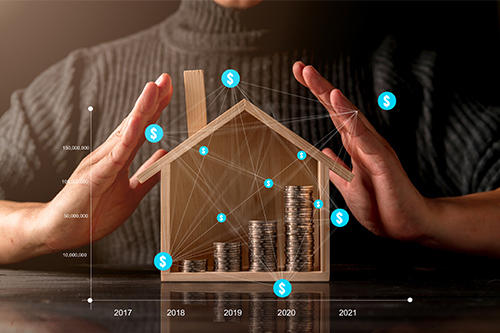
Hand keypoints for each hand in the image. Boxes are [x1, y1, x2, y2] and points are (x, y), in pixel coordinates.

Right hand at [39, 74, 172, 251]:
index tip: (168, 91)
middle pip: (134, 123)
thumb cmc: (93, 212)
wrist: (62, 231)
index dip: (155, 109)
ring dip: (141, 109)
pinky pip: (115, 154)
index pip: (140, 128)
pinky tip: (137, 122)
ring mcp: (102, 162)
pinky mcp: (96, 175)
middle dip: (151, 100)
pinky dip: (128, 137)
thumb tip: (165, 155)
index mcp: (118, 157)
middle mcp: (110, 154)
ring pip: (126, 132)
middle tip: (166, 79)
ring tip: (153, 88)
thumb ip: (148, 174)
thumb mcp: (131, 193)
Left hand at [293, 62, 429, 241]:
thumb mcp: (350, 186)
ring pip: (348, 115)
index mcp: (356, 146)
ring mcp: (373, 148)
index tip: (300, 76)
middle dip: (319, 87)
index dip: (318, 95)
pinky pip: (362, 133)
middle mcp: (364, 141)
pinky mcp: (381, 159)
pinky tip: (336, 100)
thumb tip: (321, 152)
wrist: (408, 225)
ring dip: (329, 94)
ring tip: (312, 76)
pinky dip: (348, 115)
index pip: (334, 115)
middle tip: (301, 67)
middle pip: (339, 109)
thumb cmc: (382, 206)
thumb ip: (336, 168)